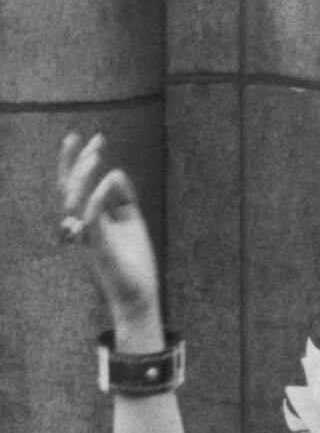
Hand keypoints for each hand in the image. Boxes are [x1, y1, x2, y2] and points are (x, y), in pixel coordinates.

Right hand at [57, 133, 161, 338]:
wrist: (138, 294)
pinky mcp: (99, 247)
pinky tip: (108, 179)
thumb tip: (116, 172)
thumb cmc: (132, 260)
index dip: (79, 161)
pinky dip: (97, 198)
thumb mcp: (131, 222)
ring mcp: (88, 236)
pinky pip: (91, 219)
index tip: (93, 138)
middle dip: (78, 162)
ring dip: (83, 176)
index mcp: (89, 217)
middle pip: (69, 189)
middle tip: (93, 140)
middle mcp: (82, 225)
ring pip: (73, 201)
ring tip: (96, 156)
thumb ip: (123, 198)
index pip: (76, 185)